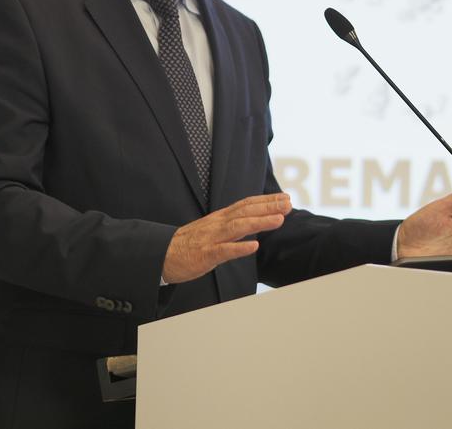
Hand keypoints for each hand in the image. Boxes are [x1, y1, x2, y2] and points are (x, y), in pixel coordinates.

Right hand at [162, 193, 291, 283]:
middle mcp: (217, 224)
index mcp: (220, 218)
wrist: (162, 254)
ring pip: (238, 227)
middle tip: (288, 204)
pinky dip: (239, 247)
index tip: (284, 198)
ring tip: (278, 220)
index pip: (246, 205)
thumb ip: (231, 225)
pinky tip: (254, 246)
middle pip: (245, 212)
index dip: (266, 201)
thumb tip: (253, 220)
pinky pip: (224, 250)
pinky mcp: (205, 254)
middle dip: (268, 207)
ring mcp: (211, 238)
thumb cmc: (189, 244)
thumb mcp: (212, 229)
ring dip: (259, 222)